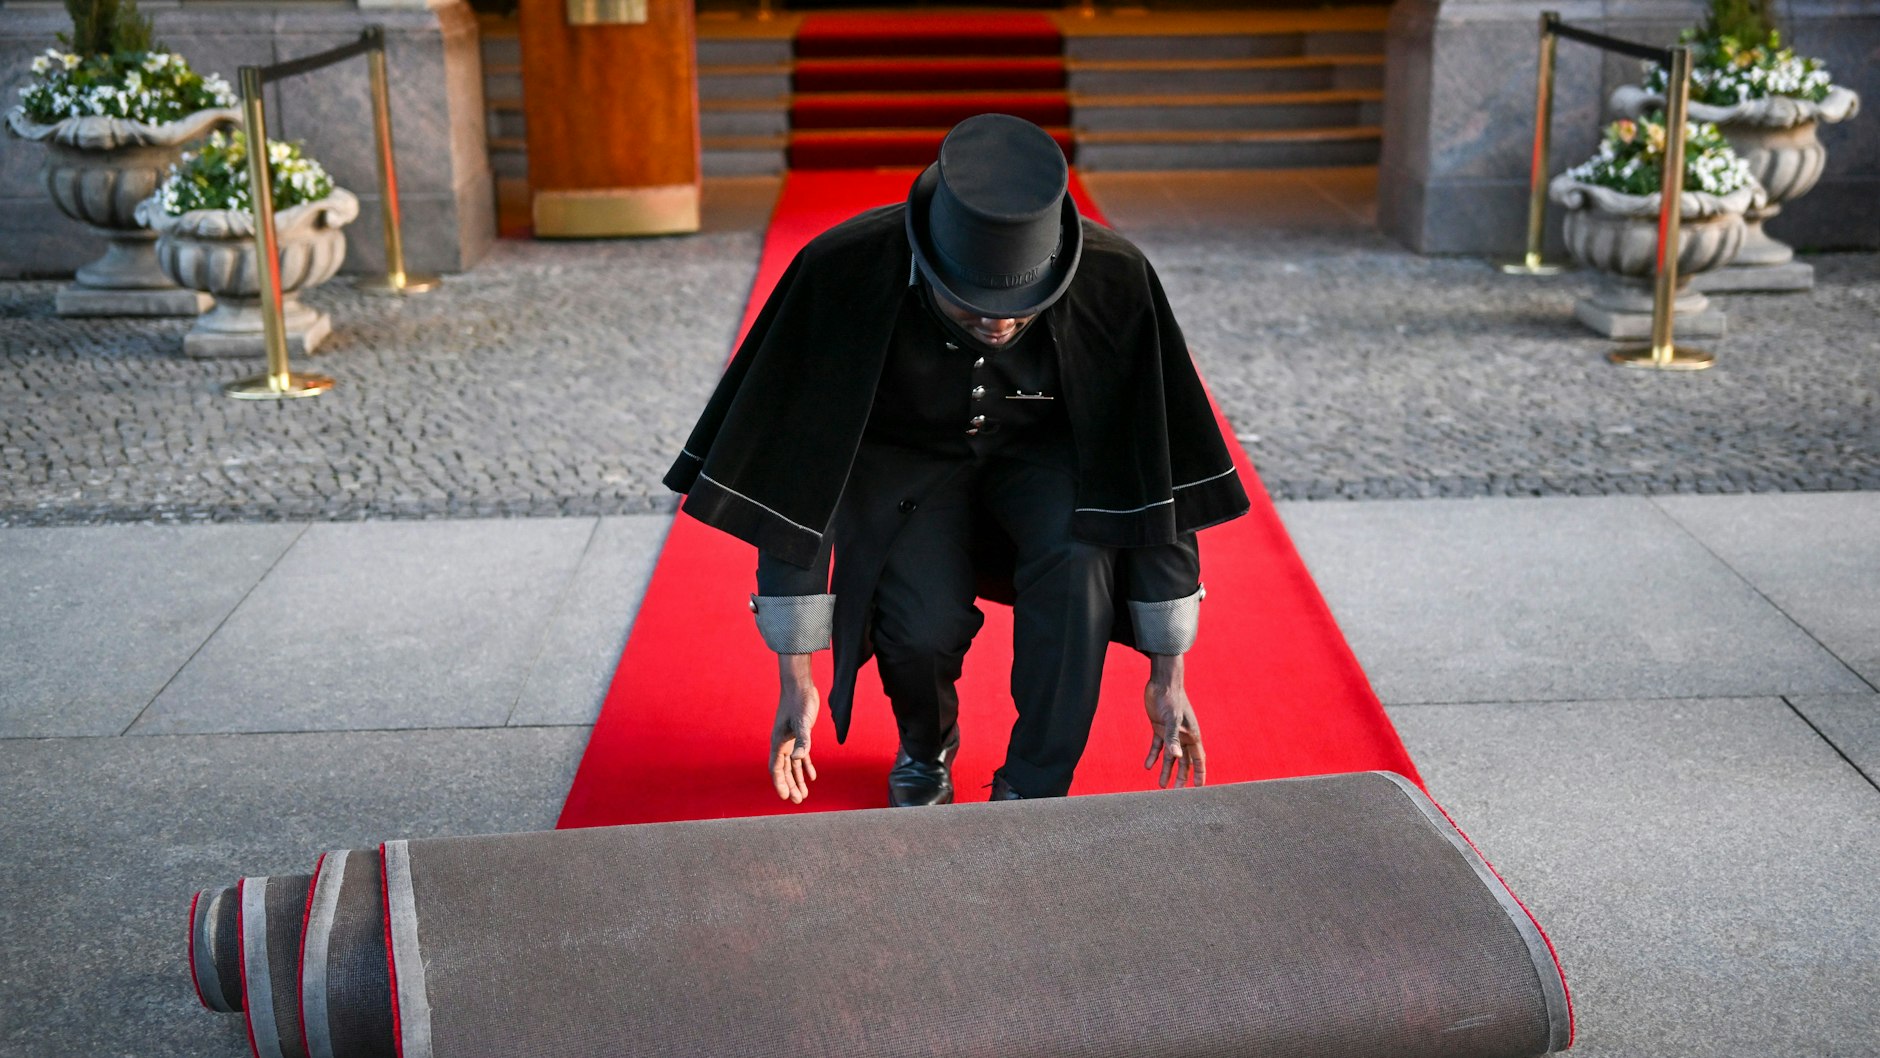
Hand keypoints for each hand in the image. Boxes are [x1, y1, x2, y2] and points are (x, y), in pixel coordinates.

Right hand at [770, 653, 819, 802]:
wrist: (800, 685)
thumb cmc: (799, 702)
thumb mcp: (802, 722)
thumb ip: (802, 740)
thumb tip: (798, 758)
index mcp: (778, 742)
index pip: (776, 768)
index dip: (780, 783)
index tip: (786, 797)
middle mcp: (782, 743)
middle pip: (784, 770)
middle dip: (790, 786)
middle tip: (798, 801)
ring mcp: (791, 739)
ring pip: (793, 765)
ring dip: (798, 779)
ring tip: (804, 795)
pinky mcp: (800, 734)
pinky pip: (801, 755)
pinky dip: (806, 766)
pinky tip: (812, 777)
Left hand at [1143, 654, 1204, 787]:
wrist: (1162, 682)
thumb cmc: (1171, 698)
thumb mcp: (1172, 718)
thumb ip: (1173, 738)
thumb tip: (1176, 756)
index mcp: (1192, 735)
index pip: (1198, 759)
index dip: (1200, 774)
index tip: (1199, 789)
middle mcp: (1183, 736)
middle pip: (1184, 762)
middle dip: (1181, 777)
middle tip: (1175, 794)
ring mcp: (1171, 732)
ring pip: (1170, 756)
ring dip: (1166, 770)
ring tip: (1161, 786)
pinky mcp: (1159, 728)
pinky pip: (1157, 746)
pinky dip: (1153, 756)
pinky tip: (1147, 766)